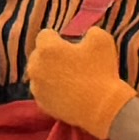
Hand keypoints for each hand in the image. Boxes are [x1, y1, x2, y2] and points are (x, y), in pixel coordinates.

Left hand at [25, 25, 138, 139]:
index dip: (58, 38)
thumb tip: (86, 34)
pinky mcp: (41, 104)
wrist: (103, 108)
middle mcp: (36, 67)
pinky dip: (52, 90)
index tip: (70, 46)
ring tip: (69, 79)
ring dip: (50, 73)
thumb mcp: (102, 40)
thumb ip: (90, 31)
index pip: (45, 35)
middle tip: (71, 63)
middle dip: (51, 56)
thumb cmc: (101, 71)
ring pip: (39, 74)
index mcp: (47, 48)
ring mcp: (37, 88)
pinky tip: (68, 92)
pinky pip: (43, 91)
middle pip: (39, 55)